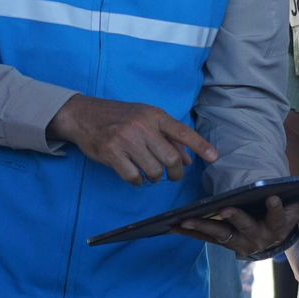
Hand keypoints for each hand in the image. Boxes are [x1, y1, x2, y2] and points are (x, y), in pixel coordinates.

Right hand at [47, 94, 217, 183]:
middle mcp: (142, 127)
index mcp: (154, 116)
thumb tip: (189, 160)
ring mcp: (126, 140)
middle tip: (172, 176)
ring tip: (149, 171)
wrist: (84, 115)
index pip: (182, 132)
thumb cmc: (121, 117)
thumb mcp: (146, 120)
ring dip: (155, 177)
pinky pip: (134, 177)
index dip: (200, 146)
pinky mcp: (111, 154)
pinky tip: (135, 176)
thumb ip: (169, 138)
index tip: (214, 157)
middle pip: (170, 158)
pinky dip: (138, 182)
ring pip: (154, 171)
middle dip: (175, 172)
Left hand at [176, 195, 298, 256]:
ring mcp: (237, 242)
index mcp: (276, 227)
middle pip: (245, 227)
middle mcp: (256, 238)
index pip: (278, 218)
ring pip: (219, 234)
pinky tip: (172, 225)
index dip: (277, 209)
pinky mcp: (222, 242)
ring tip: (184, 220)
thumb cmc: (283, 219)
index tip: (274, 198)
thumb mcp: (297, 209)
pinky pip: (203, 237)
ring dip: (201, 227)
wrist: (270, 243)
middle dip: (235, 217)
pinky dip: (188, 231)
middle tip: (226, 208)